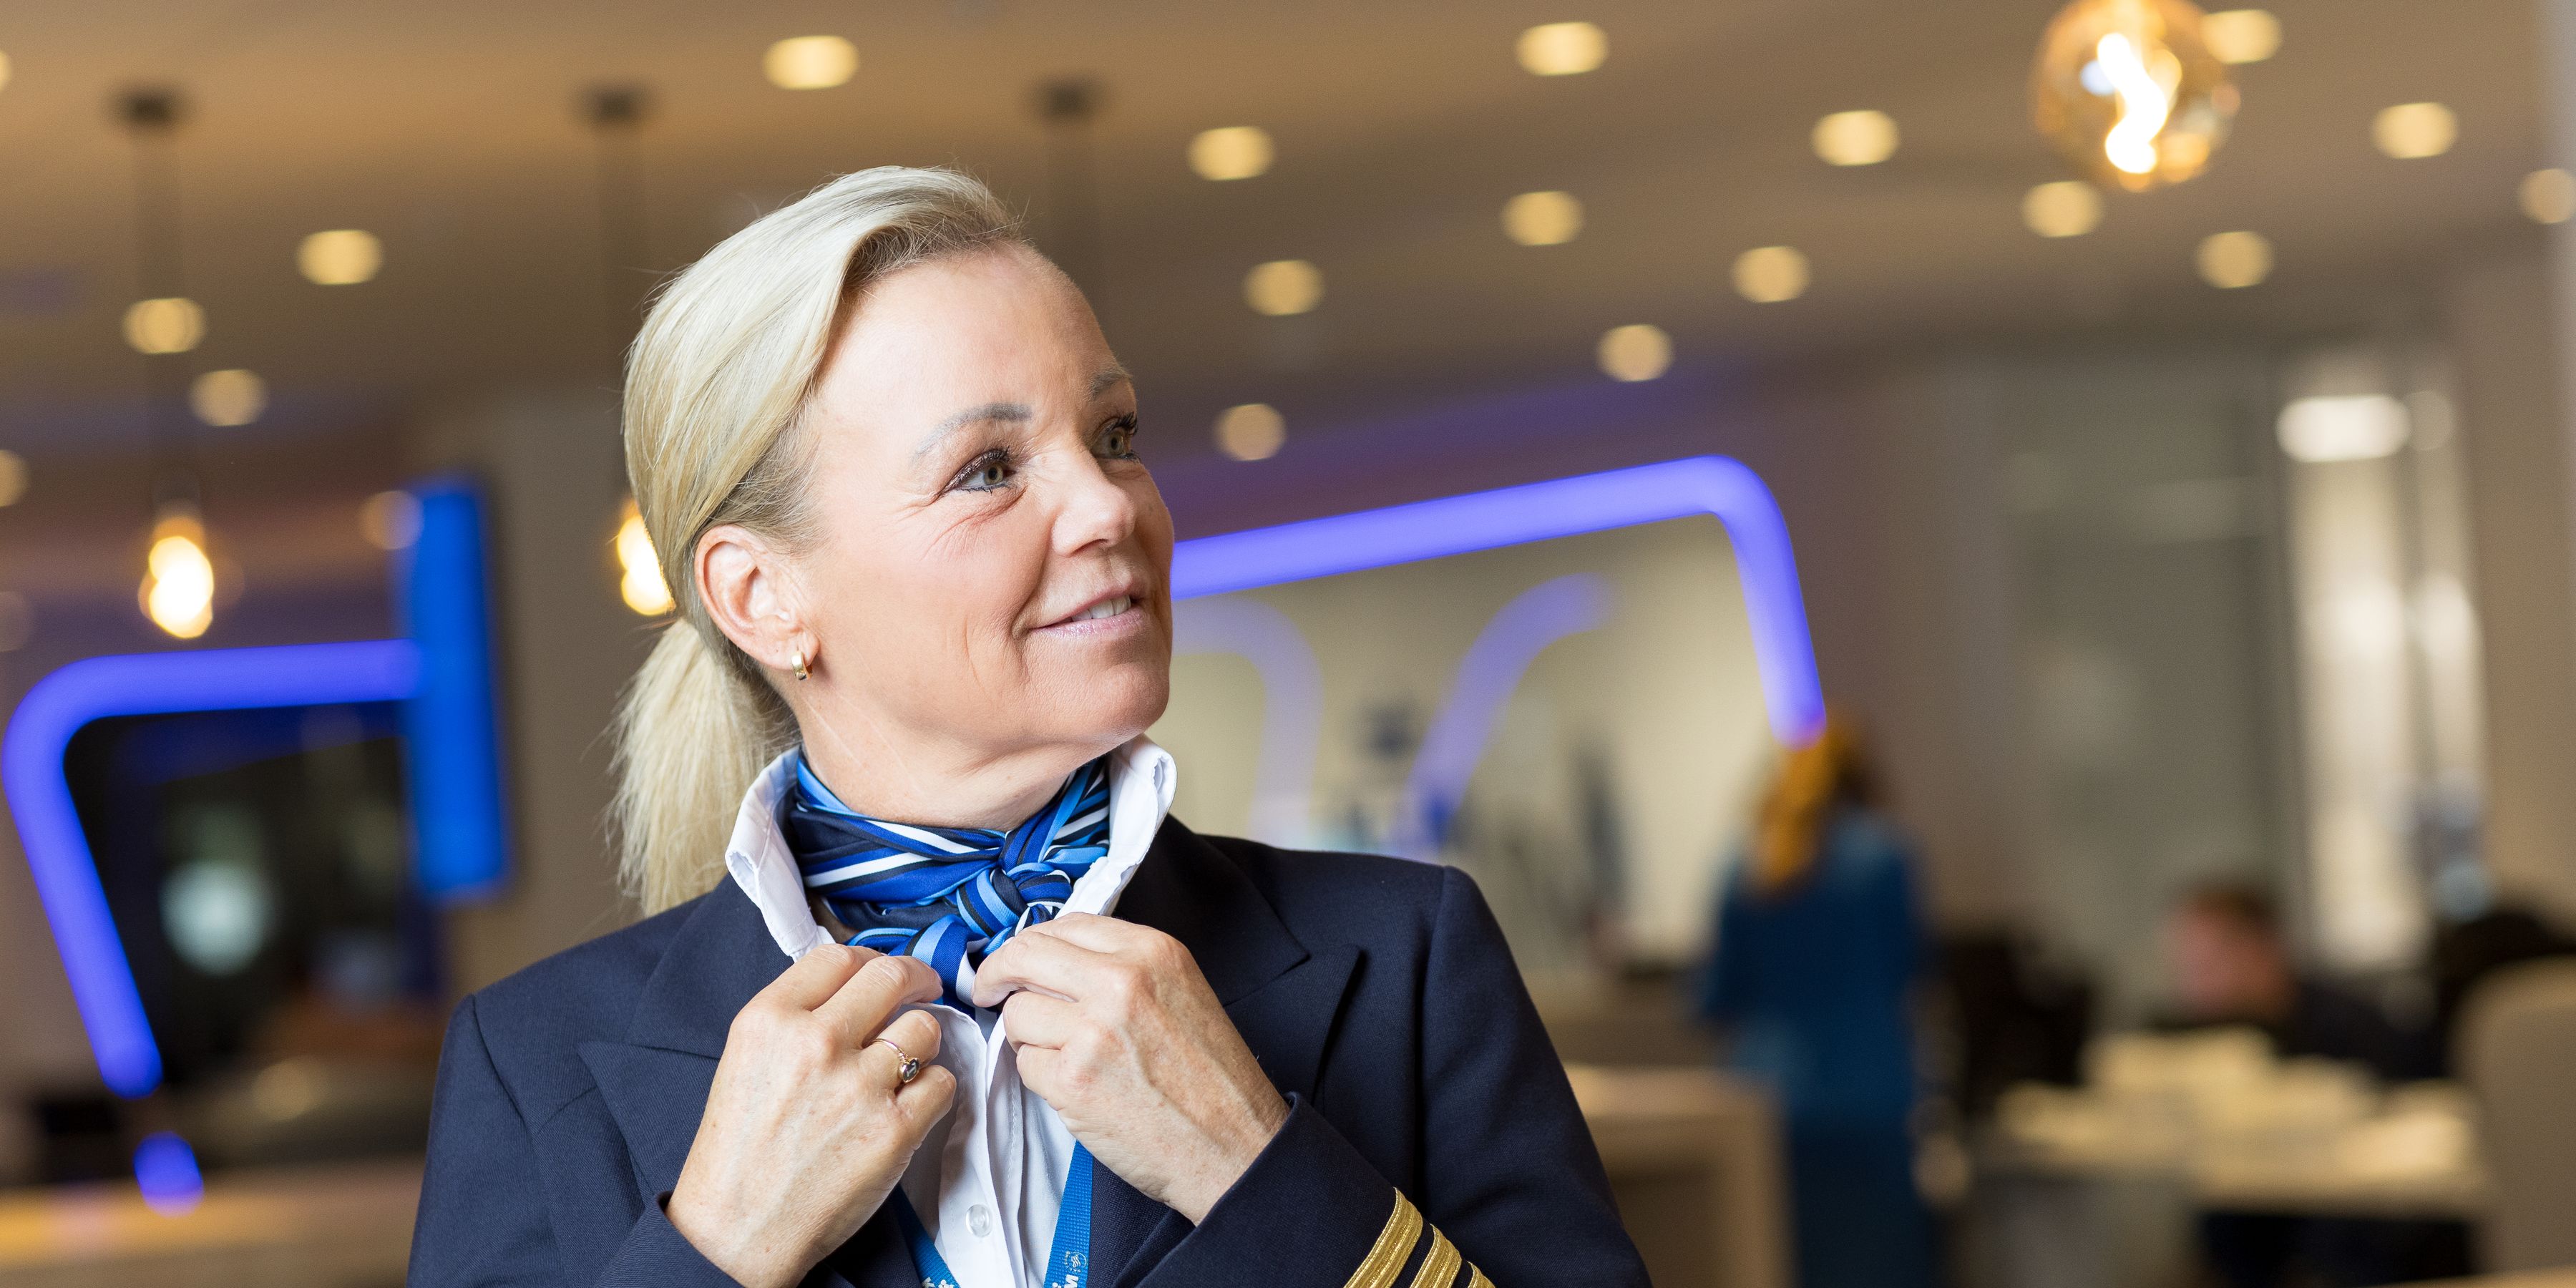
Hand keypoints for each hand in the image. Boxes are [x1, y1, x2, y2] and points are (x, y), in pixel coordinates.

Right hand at [667, 946, 957, 1287]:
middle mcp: (815, 1042)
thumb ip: (795, 1016)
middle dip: (915, 978)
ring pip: (925, 1026)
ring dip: (922, 1040)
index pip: (839, 955)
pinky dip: (932, 1089)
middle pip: (891, 976)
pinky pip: (942, 1081)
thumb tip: (854, 985)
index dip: (871, 958)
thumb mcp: (746, 1059)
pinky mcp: (895, 1128)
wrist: (738, 1228)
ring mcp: (859, 1085)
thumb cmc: (739, 1152)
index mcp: (770, 1020)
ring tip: (904, 1062)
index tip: (884, 970)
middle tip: (922, 989)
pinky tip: (908, 1103)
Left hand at [971, 915, 1288, 1222]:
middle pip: (1025, 956)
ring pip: (1018, 1013)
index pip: (1064, 925)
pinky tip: (1077, 1087)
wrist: (1233, 1144)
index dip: (1030, 944)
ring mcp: (1093, 1031)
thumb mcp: (1181, 991)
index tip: (1017, 961)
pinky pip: (1024, 1063)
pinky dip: (1040, 1077)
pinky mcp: (1072, 1080)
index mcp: (1151, 952)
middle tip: (991, 990)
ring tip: (1065, 1056)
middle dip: (998, 974)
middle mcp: (1120, 982)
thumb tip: (1055, 960)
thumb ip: (1123, 967)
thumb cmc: (1211, 1078)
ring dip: (1027, 1036)